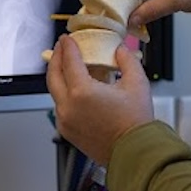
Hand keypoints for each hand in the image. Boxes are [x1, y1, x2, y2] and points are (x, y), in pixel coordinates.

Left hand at [46, 35, 153, 166]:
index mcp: (82, 92)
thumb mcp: (137, 83)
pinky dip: (64, 94)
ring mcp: (65, 120)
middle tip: (61, 48)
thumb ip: (126, 60)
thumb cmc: (135, 122)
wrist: (134, 152)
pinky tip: (75, 89)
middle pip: (53, 75)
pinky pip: (60, 107)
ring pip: (54, 92)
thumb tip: (120, 50)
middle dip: (55, 58)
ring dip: (58, 76)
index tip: (67, 39)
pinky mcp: (67, 131)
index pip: (69, 61)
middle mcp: (68, 107)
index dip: (67, 47)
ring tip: (68, 67)